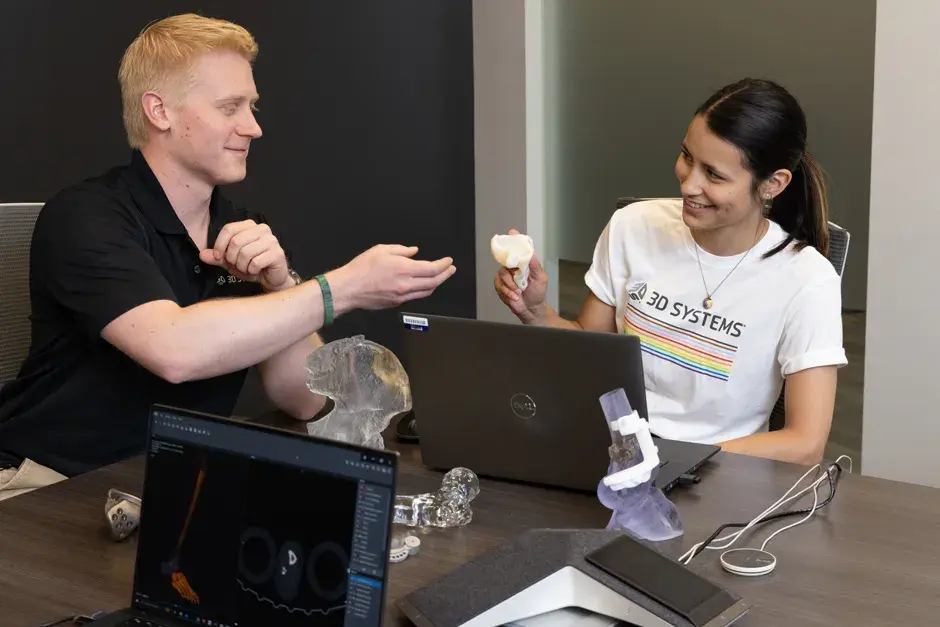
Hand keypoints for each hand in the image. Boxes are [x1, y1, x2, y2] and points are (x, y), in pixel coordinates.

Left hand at [198, 220, 290, 291]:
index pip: (229, 229)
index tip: (218, 257)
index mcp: (249, 226)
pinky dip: (252, 270)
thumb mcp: (231, 261)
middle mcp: (262, 229)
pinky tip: (256, 270)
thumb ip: (217, 257)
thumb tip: (202, 254)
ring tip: (247, 268)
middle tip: (236, 265)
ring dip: (242, 266)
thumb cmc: (252, 266)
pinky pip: (256, 262)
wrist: (272, 278)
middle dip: (232, 258)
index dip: (220, 244)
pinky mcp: (277, 253)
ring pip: (246, 252)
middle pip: (236, 241)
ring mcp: (272, 240)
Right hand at [329, 244, 455, 310]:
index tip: (449, 261)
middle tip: (451, 269)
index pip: (432, 269)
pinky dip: (424, 289)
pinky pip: (415, 296)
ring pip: (426, 292)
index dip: (443, 265)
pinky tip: (424, 284)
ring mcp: (402, 296)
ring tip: (441, 277)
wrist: (348, 288)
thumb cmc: (361, 268)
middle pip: (434, 282)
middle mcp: (406, 285)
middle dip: (446, 275)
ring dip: (437, 284)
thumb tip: (414, 251)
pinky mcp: (396, 303)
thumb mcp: (381, 250)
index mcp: (404, 269)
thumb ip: (401, 250)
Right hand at [493, 229, 548, 321]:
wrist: (531, 308)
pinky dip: (507, 292)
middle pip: (506, 261)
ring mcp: (506, 276)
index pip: (518, 249)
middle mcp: (513, 267)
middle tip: (519, 281)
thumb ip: (536, 266)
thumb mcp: (541, 278)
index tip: (512, 232)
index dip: (514, 240)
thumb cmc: (537, 292)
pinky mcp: (500, 285)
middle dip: (512, 274)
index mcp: (524, 263)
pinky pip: (499, 285)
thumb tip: (531, 254)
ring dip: (511, 286)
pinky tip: (514, 297)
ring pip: (501, 274)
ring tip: (519, 292)